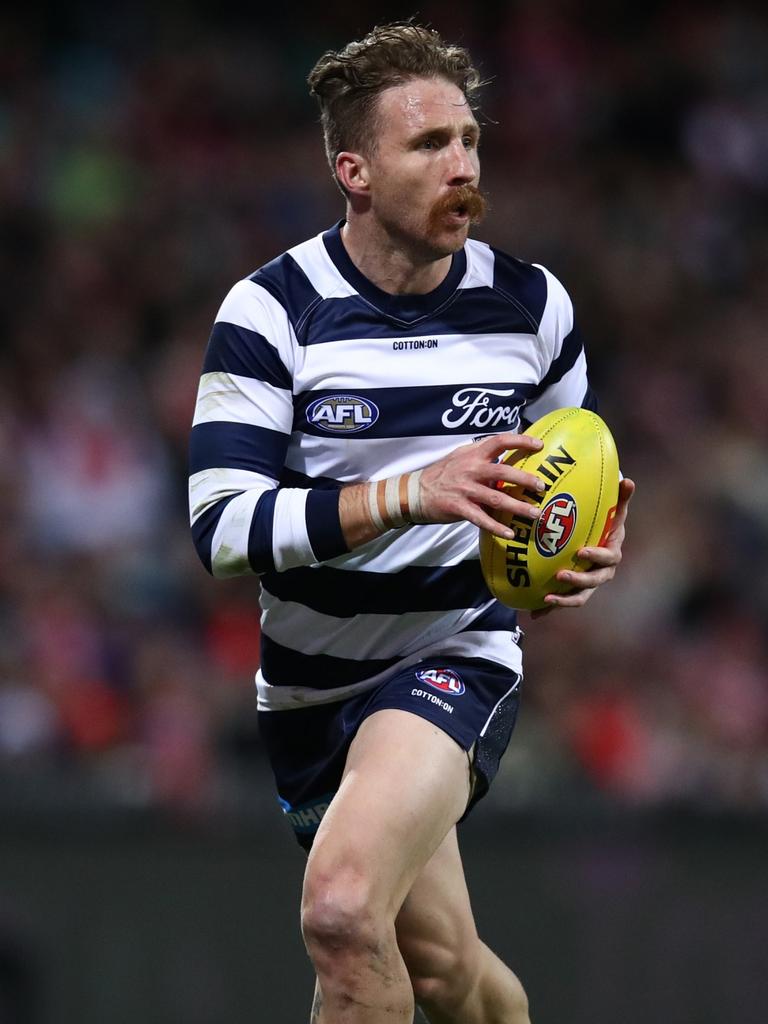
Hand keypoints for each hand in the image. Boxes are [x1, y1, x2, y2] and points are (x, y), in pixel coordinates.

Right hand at [419, 432, 546, 537]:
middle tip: (541, 486)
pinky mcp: (459, 508)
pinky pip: (481, 519)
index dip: (520, 441)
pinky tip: (510, 534)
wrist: (415, 492)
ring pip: (496, 498)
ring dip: (517, 507)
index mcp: (473, 455)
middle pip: (502, 471)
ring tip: (534, 513)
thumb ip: (481, 454)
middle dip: (524, 479)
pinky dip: (496, 527)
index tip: (539, 446)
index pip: (499, 442)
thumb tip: (506, 450)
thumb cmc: (442, 474)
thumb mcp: (460, 456)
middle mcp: (471, 470)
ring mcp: (465, 490)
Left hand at [530, 477, 635, 618]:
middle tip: (560, 575)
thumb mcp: (614, 512)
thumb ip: (620, 499)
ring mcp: (588, 585)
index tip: (582, 551)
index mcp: (612, 555)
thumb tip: (628, 480)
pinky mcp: (573, 592)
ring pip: (579, 597)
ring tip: (547, 599)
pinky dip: (548, 610)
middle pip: (593, 582)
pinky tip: (533, 614)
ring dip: (564, 600)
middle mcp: (602, 573)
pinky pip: (562, 602)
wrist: (599, 542)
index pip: (608, 558)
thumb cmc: (607, 525)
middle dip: (578, 580)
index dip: (596, 556)